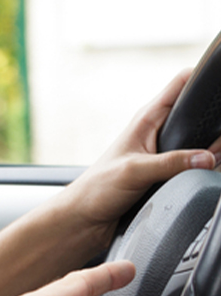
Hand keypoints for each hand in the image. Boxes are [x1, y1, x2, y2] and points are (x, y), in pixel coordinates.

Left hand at [61, 70, 219, 252]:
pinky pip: (199, 163)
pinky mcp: (170, 172)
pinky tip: (208, 173)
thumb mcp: (135, 172)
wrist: (87, 219)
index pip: (181, 83)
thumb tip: (206, 158)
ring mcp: (167, 152)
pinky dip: (208, 167)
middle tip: (216, 146)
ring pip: (205, 141)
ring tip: (211, 160)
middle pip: (201, 115)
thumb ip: (171, 163)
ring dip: (214, 149)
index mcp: (147, 119)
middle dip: (216, 126)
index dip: (203, 76)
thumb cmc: (97, 190)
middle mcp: (159, 131)